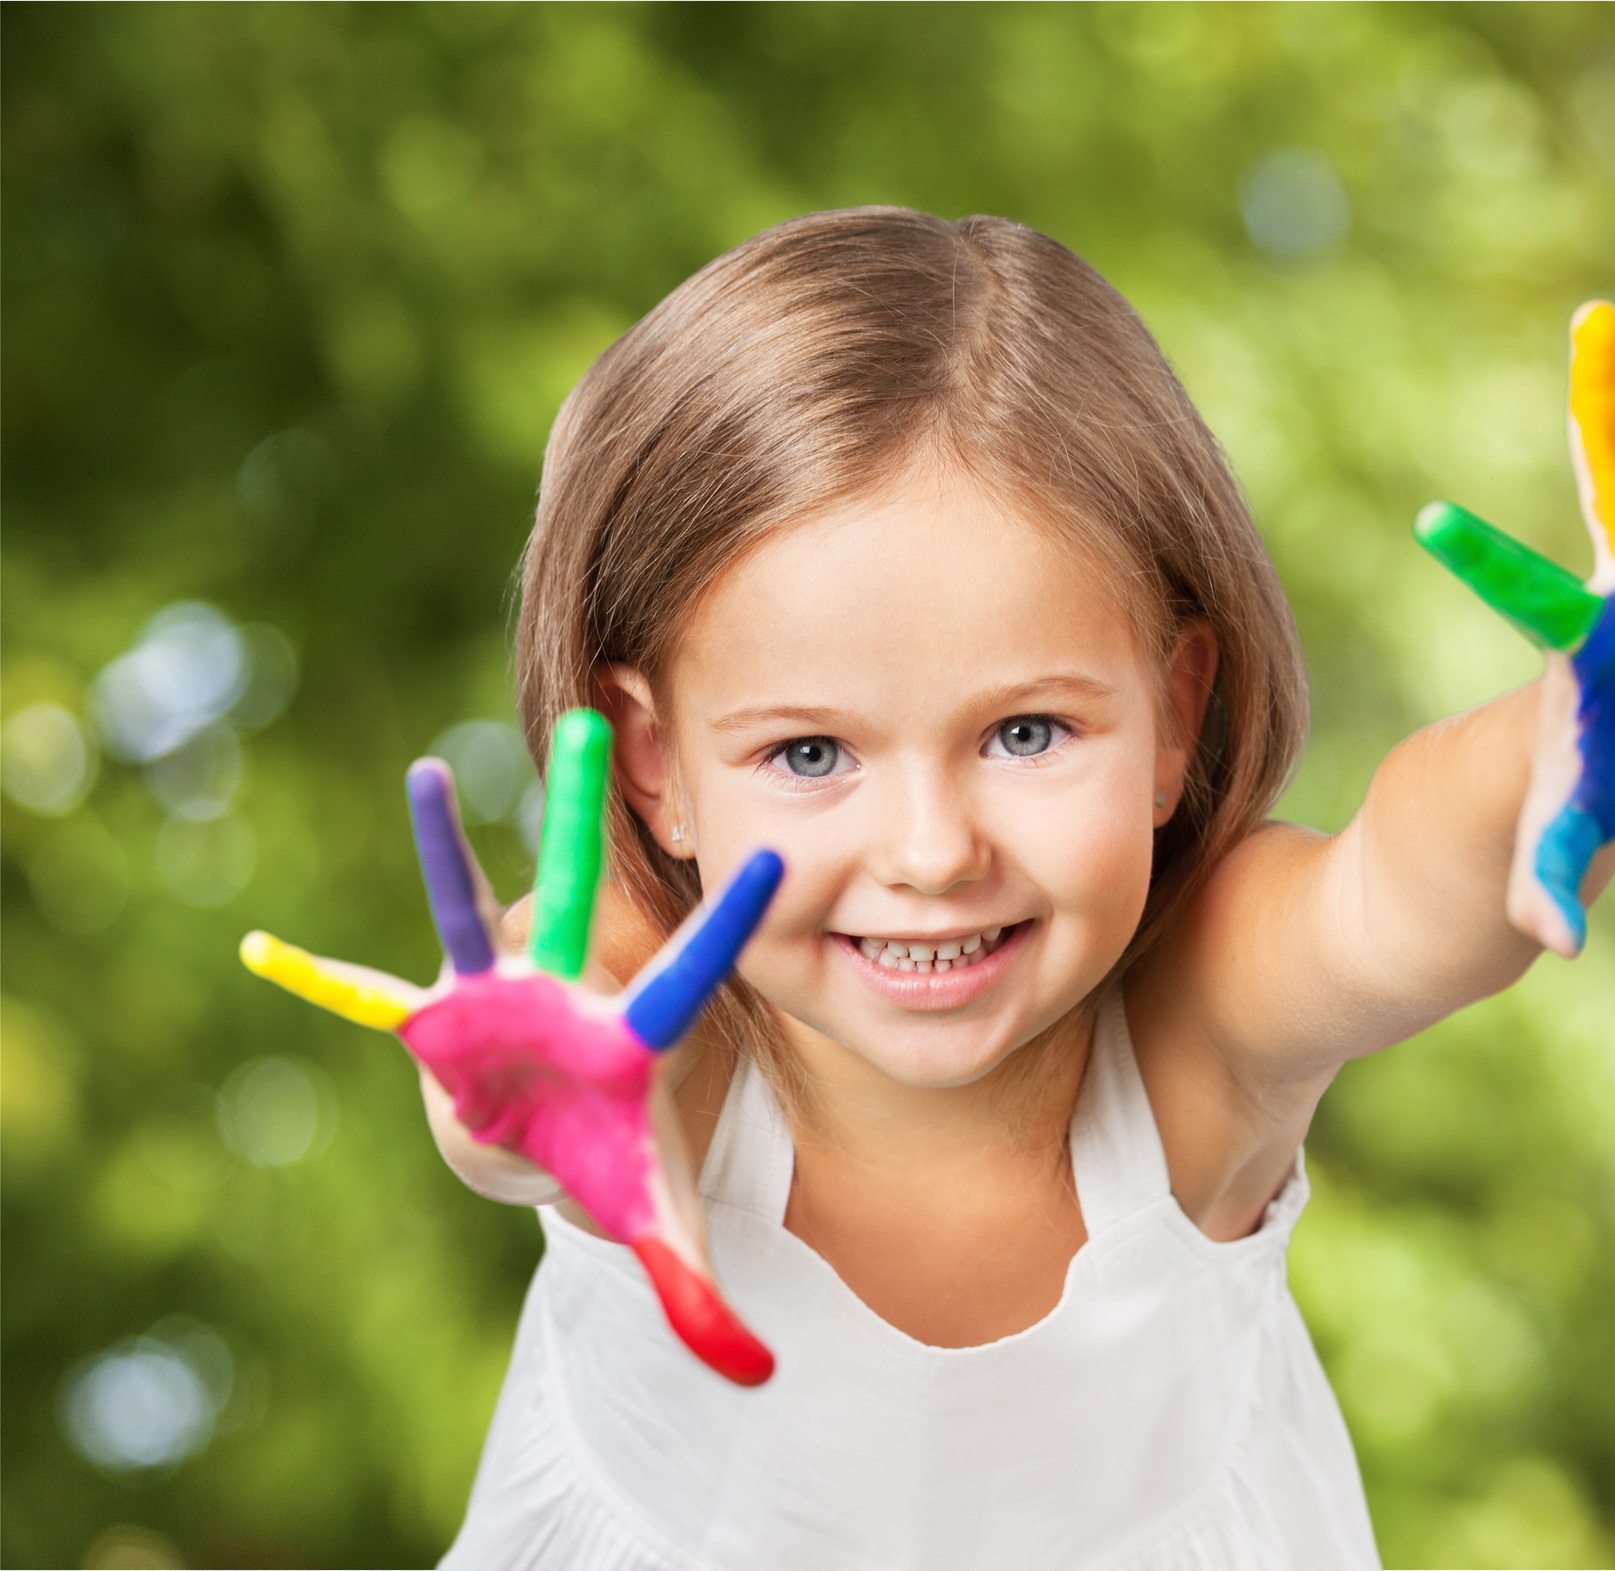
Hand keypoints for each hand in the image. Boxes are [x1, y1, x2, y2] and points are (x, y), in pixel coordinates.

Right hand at [240, 710, 784, 1385]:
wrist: (550, 1140)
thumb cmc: (613, 1157)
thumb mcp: (656, 1222)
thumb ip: (702, 1288)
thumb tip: (758, 1376)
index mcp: (632, 1031)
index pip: (692, 974)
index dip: (730, 926)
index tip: (777, 861)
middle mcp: (565, 991)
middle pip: (577, 897)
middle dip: (581, 819)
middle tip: (594, 726)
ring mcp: (494, 997)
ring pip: (469, 910)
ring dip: (444, 850)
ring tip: (428, 774)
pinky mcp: (430, 1021)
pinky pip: (365, 997)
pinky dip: (317, 983)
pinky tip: (261, 955)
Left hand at [1418, 301, 1614, 955]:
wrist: (1587, 785)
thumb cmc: (1545, 815)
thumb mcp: (1545, 856)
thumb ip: (1551, 888)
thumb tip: (1560, 947)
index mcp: (1569, 646)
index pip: (1523, 594)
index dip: (1486, 560)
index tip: (1429, 519)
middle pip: (1611, 487)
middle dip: (1602, 408)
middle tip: (1593, 318)